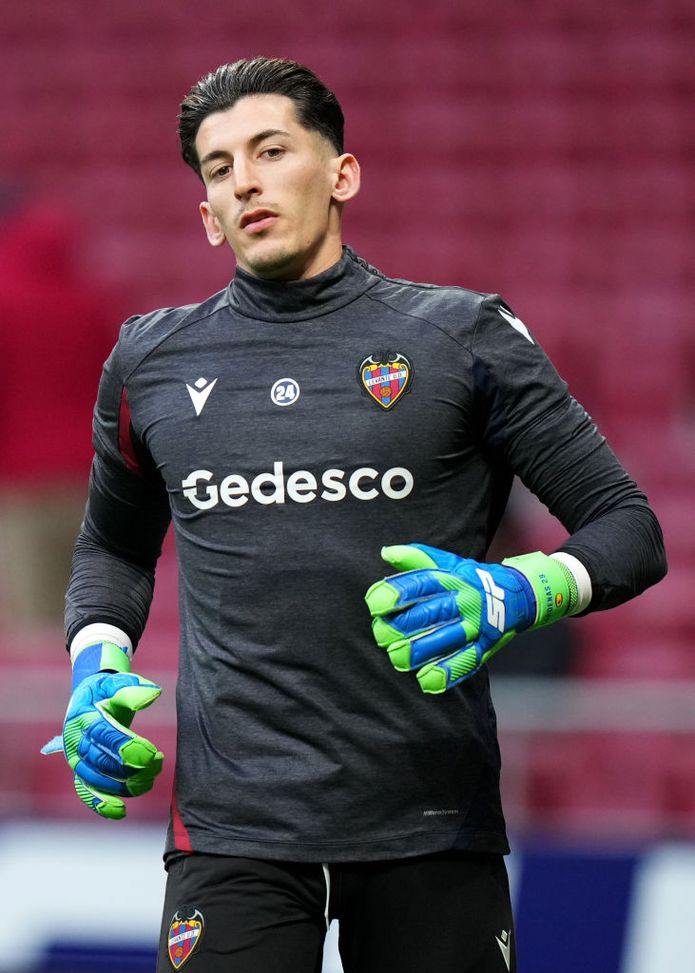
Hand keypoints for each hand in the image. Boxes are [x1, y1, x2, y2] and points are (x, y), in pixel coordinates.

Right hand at [42, 644, 163, 818]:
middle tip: (155, 765)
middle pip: (101, 760)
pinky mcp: (81, 772)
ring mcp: (76, 759)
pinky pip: (87, 792)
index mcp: (84, 717)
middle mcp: (75, 741)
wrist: (88, 698)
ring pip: (97, 779)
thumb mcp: (117, 683)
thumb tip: (153, 695)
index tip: (151, 753)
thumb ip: (133, 689)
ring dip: (124, 785)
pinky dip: (101, 804)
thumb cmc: (106, 691)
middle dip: (131, 767)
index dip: (127, 747)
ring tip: (148, 781)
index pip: (105, 735)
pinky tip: (121, 812)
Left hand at [365, 544, 573, 692]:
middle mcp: (466, 600)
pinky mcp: (487, 646)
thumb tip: (386, 553)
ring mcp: (478, 625)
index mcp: (453, 578)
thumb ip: (417, 558)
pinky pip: (467, 661)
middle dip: (404, 626)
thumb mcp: (448, 563)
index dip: (398, 592)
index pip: (423, 583)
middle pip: (433, 613)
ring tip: (398, 658)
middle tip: (380, 635)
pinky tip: (427, 681)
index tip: (374, 603)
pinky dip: (448, 672)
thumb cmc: (472, 579)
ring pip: (448, 639)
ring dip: (422, 650)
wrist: (520, 594)